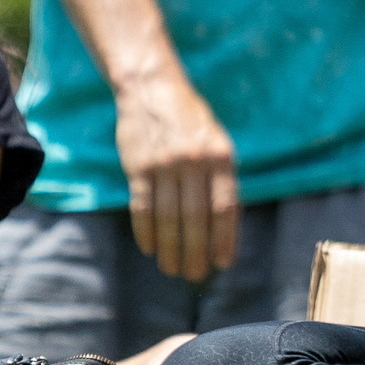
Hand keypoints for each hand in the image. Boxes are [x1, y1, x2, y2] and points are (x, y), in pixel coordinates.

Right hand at [114, 68, 241, 283]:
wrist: (153, 89)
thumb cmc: (190, 120)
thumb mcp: (216, 140)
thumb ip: (221, 176)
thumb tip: (225, 223)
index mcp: (221, 156)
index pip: (225, 207)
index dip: (224, 238)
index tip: (222, 263)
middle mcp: (194, 161)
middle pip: (196, 218)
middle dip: (196, 251)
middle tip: (194, 275)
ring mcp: (165, 164)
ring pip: (168, 218)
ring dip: (170, 248)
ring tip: (172, 269)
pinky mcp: (138, 167)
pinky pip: (143, 207)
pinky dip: (146, 232)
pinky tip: (150, 249)